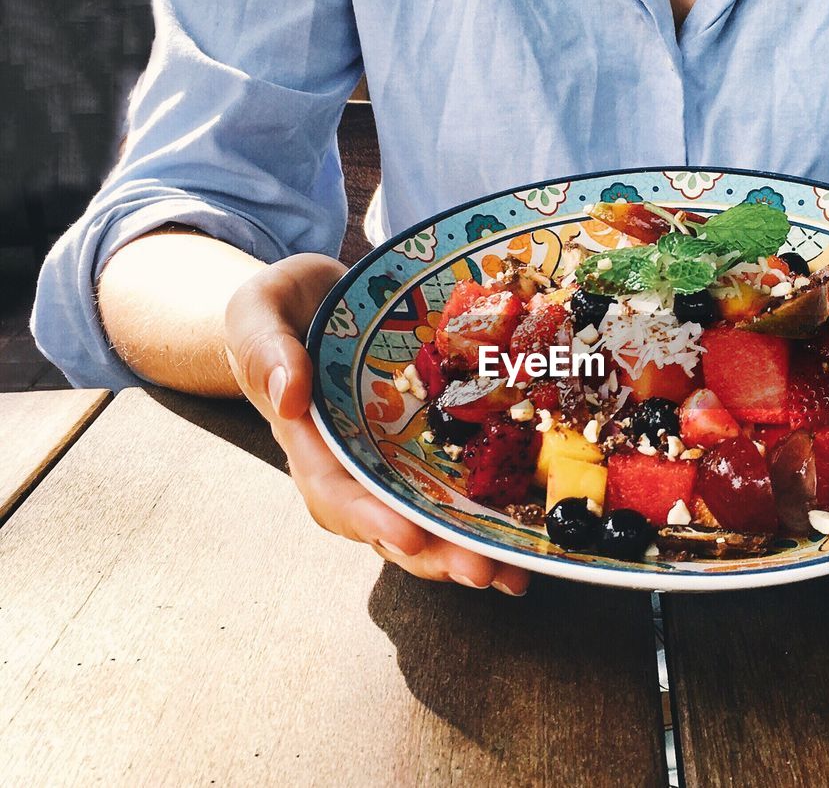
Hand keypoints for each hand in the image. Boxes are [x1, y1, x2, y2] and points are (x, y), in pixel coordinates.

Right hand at [224, 253, 529, 594]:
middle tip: (480, 571)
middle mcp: (350, 465)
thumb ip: (265, 348)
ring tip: (509, 575)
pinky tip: (523, 543)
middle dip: (433, 553)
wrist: (314, 299)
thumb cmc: (281, 307)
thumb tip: (287, 395)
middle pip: (388, 522)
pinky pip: (452, 491)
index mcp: (308, 440)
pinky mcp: (424, 451)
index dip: (371, 518)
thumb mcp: (259, 312)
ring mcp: (389, 463)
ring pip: (425, 519)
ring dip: (464, 551)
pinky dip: (486, 519)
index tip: (407, 536)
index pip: (335, 490)